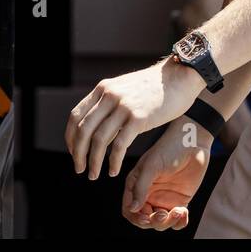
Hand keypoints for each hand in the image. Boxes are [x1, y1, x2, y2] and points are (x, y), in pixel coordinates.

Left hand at [66, 57, 202, 180]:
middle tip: (80, 169)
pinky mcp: (139, 118)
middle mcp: (109, 95)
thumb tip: (96, 127)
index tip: (74, 153)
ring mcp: (123, 106)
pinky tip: (113, 171)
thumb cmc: (154, 88)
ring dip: (93, 162)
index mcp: (103, 89)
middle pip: (83, 130)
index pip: (75, 116)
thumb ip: (109, 104)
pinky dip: (113, 161)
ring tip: (94, 176)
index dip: (71, 137)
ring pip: (99, 140)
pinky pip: (120, 145)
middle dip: (78, 153)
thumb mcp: (124, 90)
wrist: (179, 76)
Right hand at [122, 118, 212, 230]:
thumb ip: (141, 187)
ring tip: (180, 211)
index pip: (129, 210)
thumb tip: (133, 209)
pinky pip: (176, 220)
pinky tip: (185, 213)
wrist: (193, 142)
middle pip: (145, 220)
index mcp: (136, 184)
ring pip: (161, 223)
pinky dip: (179, 223)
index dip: (136, 218)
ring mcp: (164, 198)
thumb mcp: (152, 165)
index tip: (147, 217)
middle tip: (164, 215)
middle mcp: (148, 194)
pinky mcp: (179, 200)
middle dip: (154, 222)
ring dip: (169, 223)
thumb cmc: (169, 148)